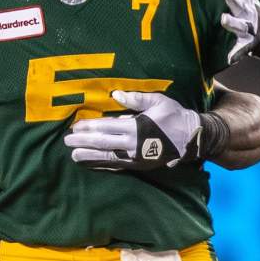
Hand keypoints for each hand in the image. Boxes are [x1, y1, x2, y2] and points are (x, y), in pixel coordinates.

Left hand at [64, 91, 200, 170]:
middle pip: (103, 144)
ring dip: (89, 156)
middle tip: (67, 141)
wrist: (193, 139)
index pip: (108, 127)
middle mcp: (134, 145)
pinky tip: (91, 164)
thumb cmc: (174, 116)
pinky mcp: (139, 166)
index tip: (75, 127)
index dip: (90, 127)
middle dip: (84, 142)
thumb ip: (137, 99)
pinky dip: (102, 165)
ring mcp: (136, 158)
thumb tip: (117, 94)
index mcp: (137, 127)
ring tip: (73, 155)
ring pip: (108, 158)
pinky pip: (117, 166)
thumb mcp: (159, 102)